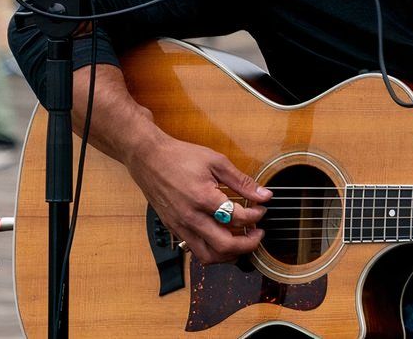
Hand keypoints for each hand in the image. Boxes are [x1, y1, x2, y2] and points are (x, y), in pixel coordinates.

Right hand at [126, 134, 271, 263]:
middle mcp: (191, 218)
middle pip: (224, 246)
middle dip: (248, 244)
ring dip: (230, 254)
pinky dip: (213, 251)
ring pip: (208, 256)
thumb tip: (264, 194)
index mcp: (203, 199)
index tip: (262, 209)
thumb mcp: (217, 162)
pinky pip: (195, 250)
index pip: (238, 218)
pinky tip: (223, 240)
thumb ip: (242, 181)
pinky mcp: (173, 228)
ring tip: (243, 242)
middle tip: (258, 234)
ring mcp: (180, 226)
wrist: (148, 159)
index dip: (256, 216)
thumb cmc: (181, 157)